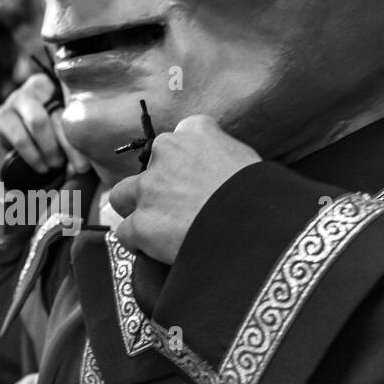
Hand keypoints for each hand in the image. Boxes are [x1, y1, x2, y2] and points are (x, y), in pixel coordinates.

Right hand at [0, 73, 89, 174]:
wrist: (20, 139)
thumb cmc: (52, 133)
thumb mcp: (68, 131)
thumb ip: (76, 141)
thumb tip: (80, 165)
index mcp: (60, 83)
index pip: (75, 96)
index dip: (83, 119)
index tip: (92, 143)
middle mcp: (37, 86)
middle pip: (57, 113)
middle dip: (70, 144)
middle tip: (80, 166)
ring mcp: (16, 98)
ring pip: (38, 122)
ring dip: (50, 149)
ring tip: (57, 165)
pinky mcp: (1, 117)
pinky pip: (21, 138)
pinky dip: (34, 156)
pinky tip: (42, 166)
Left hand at [109, 115, 260, 263]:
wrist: (255, 226)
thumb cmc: (261, 195)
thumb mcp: (245, 158)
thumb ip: (220, 153)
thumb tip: (216, 170)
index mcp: (194, 132)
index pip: (177, 138)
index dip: (180, 163)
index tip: (190, 179)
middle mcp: (165, 153)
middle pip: (144, 168)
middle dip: (153, 186)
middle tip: (173, 208)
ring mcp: (150, 188)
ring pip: (122, 196)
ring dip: (135, 210)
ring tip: (155, 229)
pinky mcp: (142, 222)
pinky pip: (125, 232)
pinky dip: (136, 243)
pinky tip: (154, 251)